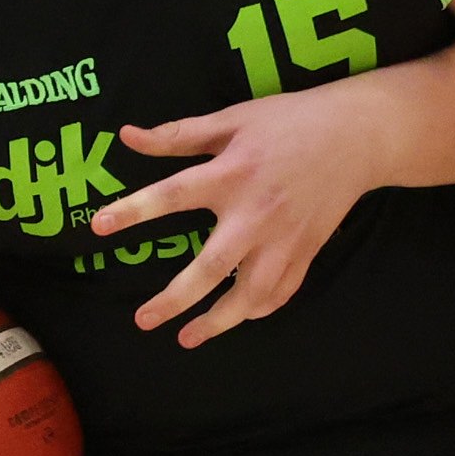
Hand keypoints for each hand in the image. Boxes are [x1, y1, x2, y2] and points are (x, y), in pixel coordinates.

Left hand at [93, 91, 378, 347]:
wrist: (357, 136)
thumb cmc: (289, 121)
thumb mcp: (232, 118)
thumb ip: (179, 134)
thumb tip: (127, 136)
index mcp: (232, 173)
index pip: (172, 195)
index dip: (133, 211)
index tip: (98, 227)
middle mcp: (255, 213)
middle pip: (212, 266)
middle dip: (176, 299)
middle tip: (143, 320)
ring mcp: (284, 238)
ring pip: (250, 293)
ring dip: (219, 321)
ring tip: (188, 337)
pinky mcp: (306, 251)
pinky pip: (281, 292)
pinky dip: (259, 309)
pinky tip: (240, 316)